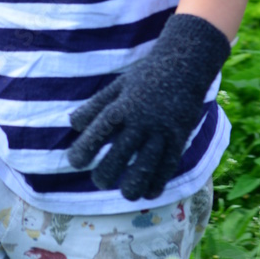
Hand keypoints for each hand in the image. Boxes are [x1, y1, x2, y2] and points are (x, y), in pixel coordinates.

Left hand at [68, 13, 229, 200]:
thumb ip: (96, 105)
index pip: (99, 130)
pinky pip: (169, 164)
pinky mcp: (180, 136)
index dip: (85, 148)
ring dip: (133, 184)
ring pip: (146, 164)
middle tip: (100, 181)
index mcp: (123, 105)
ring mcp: (162, 129)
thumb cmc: (146, 75)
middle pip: (121, 153)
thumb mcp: (118, 85)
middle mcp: (141, 120)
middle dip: (107, 173)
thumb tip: (73, 125)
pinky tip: (150, 193)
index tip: (74, 163)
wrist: (186, 64)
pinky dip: (159, 181)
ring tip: (125, 194)